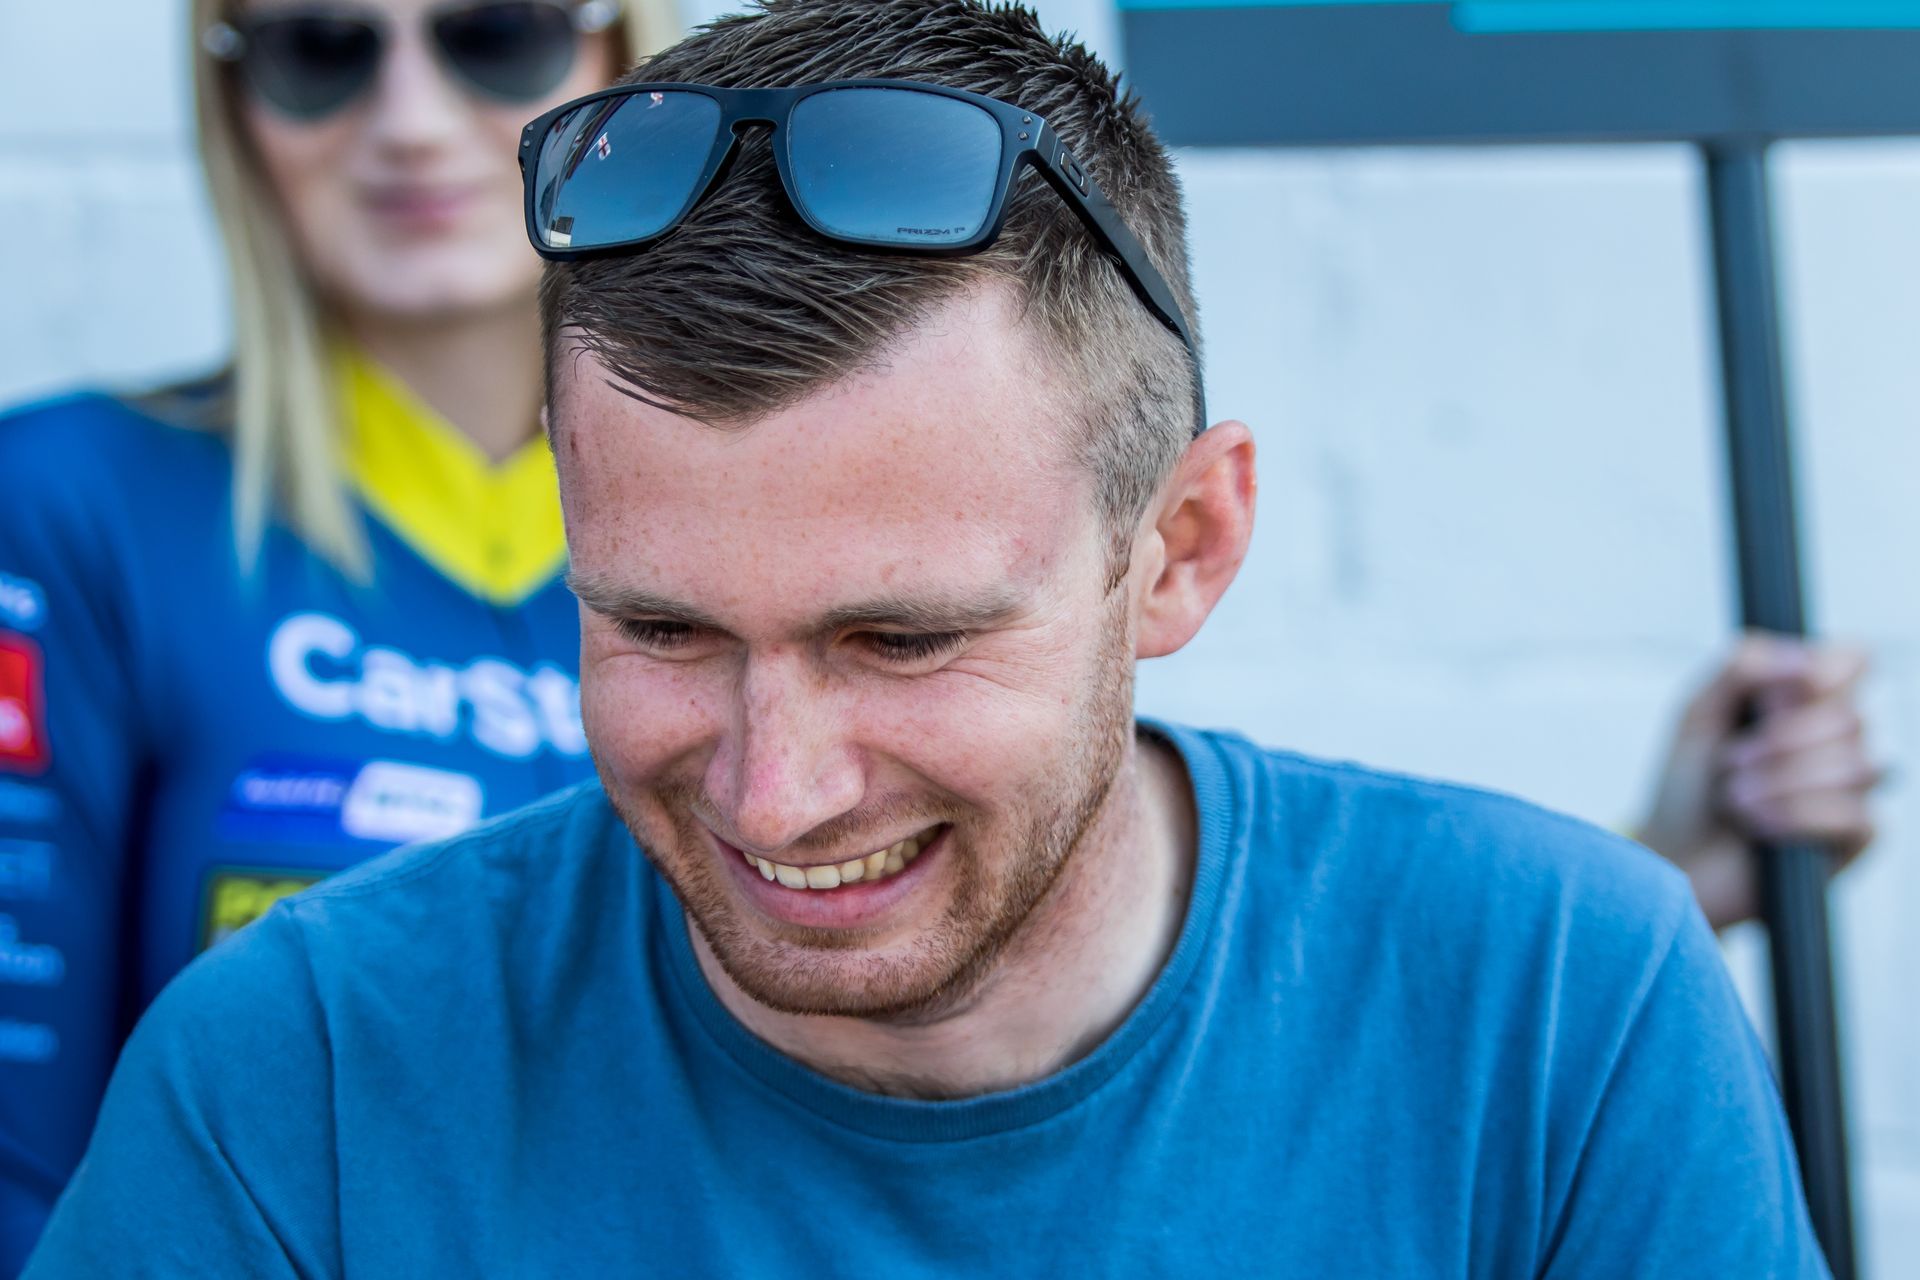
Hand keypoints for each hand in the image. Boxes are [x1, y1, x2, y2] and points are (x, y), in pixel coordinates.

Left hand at [1633, 634, 1880, 930]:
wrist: (1673, 859)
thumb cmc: (1685, 786)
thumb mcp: (1698, 715)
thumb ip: (1740, 668)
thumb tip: (1803, 660)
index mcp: (1802, 699)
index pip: (1853, 660)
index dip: (1831, 669)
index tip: (1791, 688)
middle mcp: (1836, 740)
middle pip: (1852, 717)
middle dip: (1782, 741)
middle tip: (1730, 762)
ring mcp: (1851, 790)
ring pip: (1858, 766)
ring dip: (1783, 781)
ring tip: (1734, 798)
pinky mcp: (1853, 839)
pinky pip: (1856, 817)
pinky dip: (1798, 817)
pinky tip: (1760, 825)